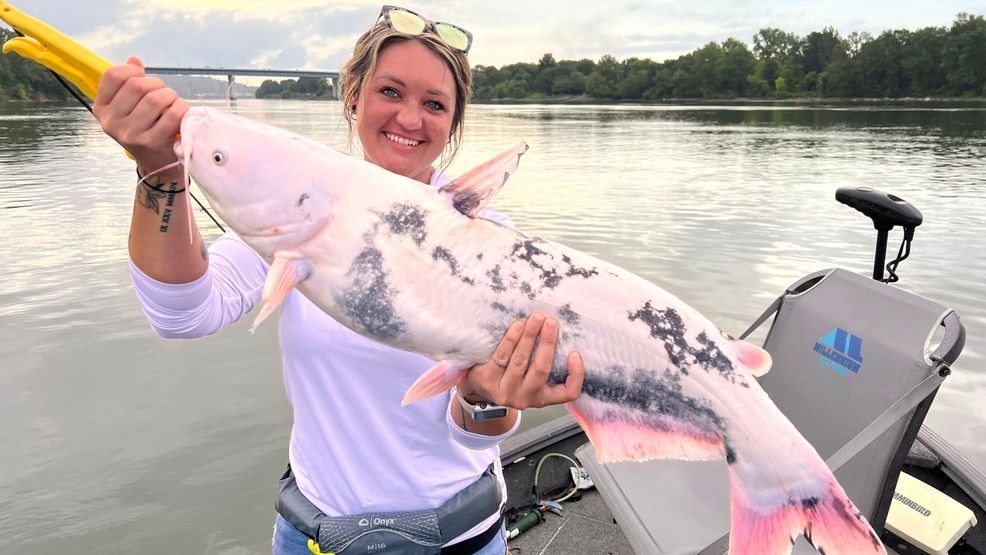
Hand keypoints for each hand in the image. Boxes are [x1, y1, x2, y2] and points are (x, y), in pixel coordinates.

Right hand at [93, 57, 187, 175]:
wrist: (156, 163)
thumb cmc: (144, 128)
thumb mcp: (129, 107)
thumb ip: (129, 82)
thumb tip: (134, 60)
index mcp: (102, 109)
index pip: (113, 76)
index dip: (132, 70)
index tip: (142, 76)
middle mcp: (112, 122)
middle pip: (137, 85)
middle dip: (156, 83)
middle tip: (163, 92)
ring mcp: (131, 134)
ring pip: (154, 99)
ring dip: (170, 95)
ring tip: (172, 101)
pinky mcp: (152, 143)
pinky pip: (171, 115)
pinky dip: (181, 107)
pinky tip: (181, 110)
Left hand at [459, 313, 584, 409]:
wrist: (478, 387)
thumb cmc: (511, 375)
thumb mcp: (531, 376)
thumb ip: (544, 361)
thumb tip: (556, 329)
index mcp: (543, 397)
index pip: (568, 393)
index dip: (576, 375)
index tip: (575, 353)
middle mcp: (526, 398)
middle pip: (541, 370)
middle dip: (547, 343)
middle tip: (551, 322)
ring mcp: (505, 392)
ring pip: (520, 361)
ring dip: (529, 336)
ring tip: (535, 319)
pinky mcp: (487, 381)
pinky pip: (501, 356)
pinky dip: (511, 339)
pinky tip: (517, 326)